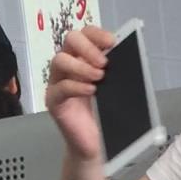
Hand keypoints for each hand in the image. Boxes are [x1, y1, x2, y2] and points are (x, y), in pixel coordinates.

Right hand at [46, 24, 114, 161]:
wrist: (97, 145)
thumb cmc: (106, 114)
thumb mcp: (115, 88)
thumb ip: (116, 70)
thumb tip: (127, 52)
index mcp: (84, 57)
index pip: (85, 33)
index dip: (97, 33)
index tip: (111, 42)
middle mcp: (69, 65)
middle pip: (70, 39)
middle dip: (88, 47)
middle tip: (103, 63)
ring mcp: (58, 82)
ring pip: (60, 60)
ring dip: (81, 66)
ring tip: (99, 78)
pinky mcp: (53, 101)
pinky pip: (60, 87)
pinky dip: (76, 86)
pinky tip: (91, 91)